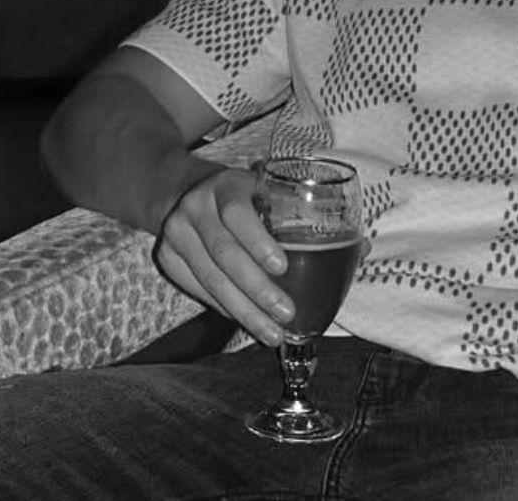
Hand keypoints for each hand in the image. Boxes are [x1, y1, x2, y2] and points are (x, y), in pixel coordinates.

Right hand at [154, 166, 294, 346]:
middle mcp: (196, 207)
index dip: (258, 242)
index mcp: (226, 185)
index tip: (282, 267)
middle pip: (224, 254)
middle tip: (285, 313)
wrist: (192, 192)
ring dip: (243, 311)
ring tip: (271, 332)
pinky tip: (247, 321)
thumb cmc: (245, 195)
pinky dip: (225, 309)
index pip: (237, 214)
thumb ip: (293, 210)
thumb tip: (351, 245)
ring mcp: (176, 233)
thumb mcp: (265, 188)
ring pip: (210, 279)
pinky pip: (198, 290)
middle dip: (257, 289)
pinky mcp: (166, 257)